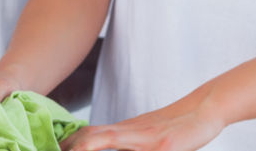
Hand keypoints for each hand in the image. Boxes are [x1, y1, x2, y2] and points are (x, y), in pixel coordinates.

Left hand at [59, 103, 224, 150]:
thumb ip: (125, 143)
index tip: (53, 148)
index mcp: (124, 131)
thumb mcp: (146, 135)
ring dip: (85, 145)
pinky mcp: (164, 145)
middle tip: (53, 150)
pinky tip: (97, 150)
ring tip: (70, 150)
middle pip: (90, 135)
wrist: (203, 108)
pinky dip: (112, 147)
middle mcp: (130, 132)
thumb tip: (99, 144)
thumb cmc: (175, 126)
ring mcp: (146, 137)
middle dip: (70, 145)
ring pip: (106, 138)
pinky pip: (138, 149)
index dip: (69, 143)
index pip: (88, 135)